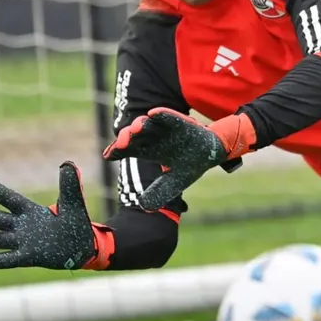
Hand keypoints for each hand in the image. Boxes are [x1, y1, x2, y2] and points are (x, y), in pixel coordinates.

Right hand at [0, 161, 96, 269]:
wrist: (81, 247)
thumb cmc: (73, 222)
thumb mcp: (72, 202)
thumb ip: (69, 185)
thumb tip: (68, 164)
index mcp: (29, 210)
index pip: (10, 199)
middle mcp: (21, 225)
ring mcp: (22, 242)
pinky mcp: (28, 258)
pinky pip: (8, 260)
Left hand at [102, 108, 255, 210]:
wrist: (210, 154)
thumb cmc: (188, 166)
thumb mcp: (172, 183)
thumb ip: (158, 192)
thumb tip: (143, 206)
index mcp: (148, 151)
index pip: (128, 149)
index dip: (117, 151)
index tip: (109, 155)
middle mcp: (153, 138)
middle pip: (134, 135)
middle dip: (126, 138)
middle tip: (122, 144)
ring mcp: (165, 129)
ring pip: (148, 124)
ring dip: (140, 125)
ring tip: (136, 128)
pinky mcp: (181, 123)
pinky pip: (169, 116)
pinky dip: (162, 114)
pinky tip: (154, 114)